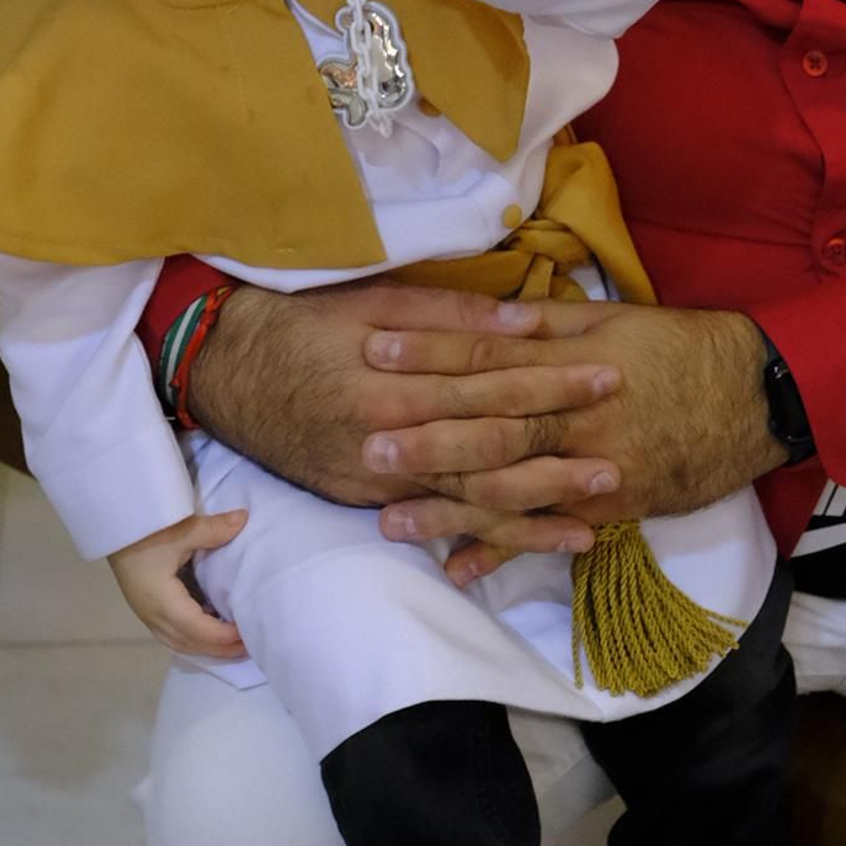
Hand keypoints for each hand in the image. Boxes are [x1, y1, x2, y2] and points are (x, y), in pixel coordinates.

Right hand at [107, 508, 248, 655]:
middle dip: (220, 649)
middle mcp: (154, 616)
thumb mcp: (181, 529)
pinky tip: (208, 633)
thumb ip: (213, 529)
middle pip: (190, 643)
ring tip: (234, 646)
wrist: (113, 530)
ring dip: (207, 648)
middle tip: (249, 647)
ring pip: (180, 643)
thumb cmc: (145, 533)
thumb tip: (244, 519)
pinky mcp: (147, 611)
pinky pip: (172, 637)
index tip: (247, 632)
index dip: (223, 635)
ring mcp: (148, 616)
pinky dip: (194, 640)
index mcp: (163, 602)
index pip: (197, 628)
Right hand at [186, 277, 625, 537]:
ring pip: (468, 501)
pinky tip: (528, 545)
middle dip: (558, 449)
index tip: (606, 375)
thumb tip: (526, 320)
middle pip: (489, 448)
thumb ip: (450, 315)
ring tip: (596, 514)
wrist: (225, 372)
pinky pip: (435, 526)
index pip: (490, 382)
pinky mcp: (365, 503)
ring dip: (534, 509)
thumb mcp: (372, 299)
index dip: (552, 379)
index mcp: (394, 381)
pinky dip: (484, 539)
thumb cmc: (303, 324)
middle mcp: (389, 440)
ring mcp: (376, 482)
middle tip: (620, 451)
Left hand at [365, 302, 783, 582]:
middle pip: (491, 428)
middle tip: (366, 446)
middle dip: (426, 439)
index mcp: (572, 362)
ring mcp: (596, 468)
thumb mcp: (614, 318)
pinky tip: (460, 569)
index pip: (488, 355)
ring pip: (513, 489)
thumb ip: (547, 322)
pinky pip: (551, 533)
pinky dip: (506, 553)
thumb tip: (487, 313)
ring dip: (450, 507)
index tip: (376, 352)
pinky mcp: (613, 507)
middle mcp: (578, 419)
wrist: (757, 396)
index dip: (430, 354)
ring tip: (390, 521)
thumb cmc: (680, 347)